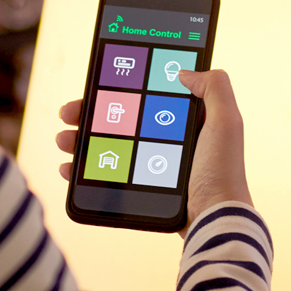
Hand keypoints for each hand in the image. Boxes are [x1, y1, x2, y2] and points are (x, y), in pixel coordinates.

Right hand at [53, 69, 251, 231]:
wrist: (215, 220)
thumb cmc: (222, 172)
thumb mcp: (226, 122)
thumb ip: (214, 87)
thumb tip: (183, 70)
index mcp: (184, 121)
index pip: (142, 96)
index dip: (117, 89)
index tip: (95, 83)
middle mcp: (165, 140)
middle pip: (118, 119)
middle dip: (88, 113)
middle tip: (68, 114)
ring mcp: (151, 165)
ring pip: (106, 145)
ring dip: (79, 139)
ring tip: (64, 140)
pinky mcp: (141, 187)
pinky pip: (105, 174)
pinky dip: (83, 169)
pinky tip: (69, 167)